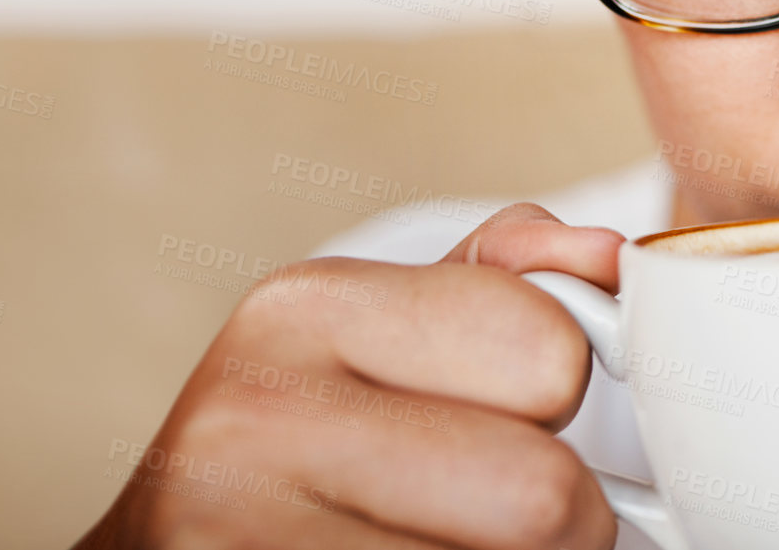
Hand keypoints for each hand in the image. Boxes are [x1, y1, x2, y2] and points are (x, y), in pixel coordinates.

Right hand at [75, 204, 626, 548]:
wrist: (171, 542)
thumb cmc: (303, 429)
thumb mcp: (387, 321)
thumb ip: (506, 273)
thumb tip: (607, 257)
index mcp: (304, 310)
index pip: (551, 357)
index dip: (560, 393)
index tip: (506, 408)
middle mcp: (259, 421)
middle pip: (543, 496)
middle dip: (559, 513)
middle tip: (497, 507)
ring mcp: (243, 541)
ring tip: (436, 538)